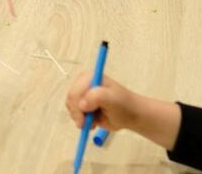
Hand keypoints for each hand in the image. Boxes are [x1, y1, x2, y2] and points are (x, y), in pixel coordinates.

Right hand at [64, 75, 182, 150]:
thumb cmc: (123, 104)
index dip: (77, 106)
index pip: (74, 92)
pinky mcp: (84, 107)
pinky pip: (75, 115)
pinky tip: (93, 122)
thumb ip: (96, 97)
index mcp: (89, 77)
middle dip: (78, 114)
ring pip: (71, 109)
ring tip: (94, 121)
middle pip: (71, 100)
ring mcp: (83, 96)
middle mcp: (84, 85)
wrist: (130, 115)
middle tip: (86, 124)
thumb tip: (82, 105)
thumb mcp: (112, 98)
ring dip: (81, 118)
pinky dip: (82, 121)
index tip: (84, 119)